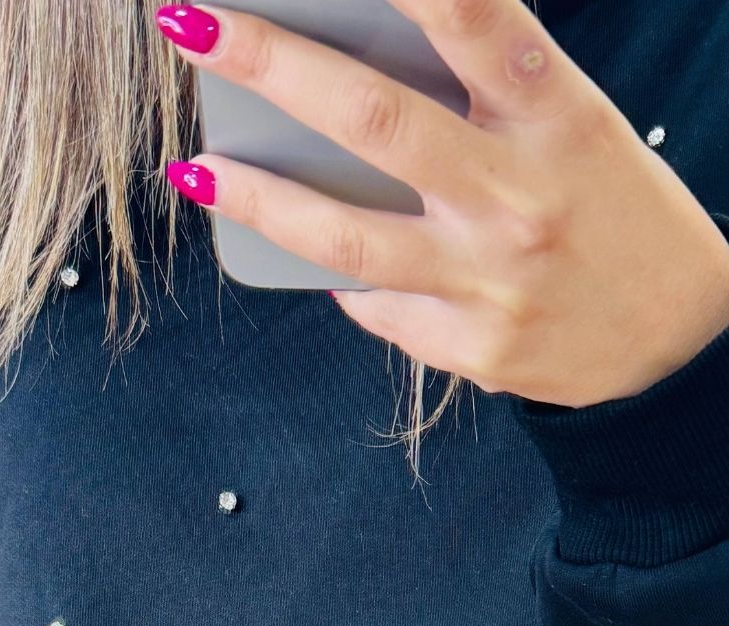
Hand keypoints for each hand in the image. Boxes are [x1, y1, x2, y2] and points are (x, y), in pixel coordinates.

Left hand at [155, 0, 728, 406]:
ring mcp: (492, 279)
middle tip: (190, 23)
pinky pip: (378, 307)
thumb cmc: (606, 207)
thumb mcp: (569, 123)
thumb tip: (350, 64)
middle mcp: (519, 192)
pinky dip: (340, 277)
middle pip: (374, 121)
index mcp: (554, 111)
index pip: (468, 15)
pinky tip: (310, 254)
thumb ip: (478, 90)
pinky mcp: (474, 349)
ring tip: (196, 170)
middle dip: (271, 65)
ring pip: (347, 238)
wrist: (678, 341)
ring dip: (258, 198)